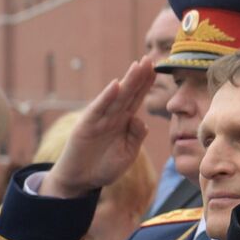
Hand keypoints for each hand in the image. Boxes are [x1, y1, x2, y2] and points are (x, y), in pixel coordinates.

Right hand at [42, 58, 154, 199]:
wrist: (81, 181)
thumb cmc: (105, 167)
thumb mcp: (127, 154)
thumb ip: (136, 137)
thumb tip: (141, 120)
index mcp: (124, 121)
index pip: (138, 98)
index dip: (147, 84)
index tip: (158, 69)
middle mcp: (113, 116)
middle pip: (129, 93)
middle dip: (140, 76)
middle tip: (151, 58)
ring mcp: (99, 119)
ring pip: (116, 97)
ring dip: (127, 81)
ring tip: (138, 65)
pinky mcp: (86, 126)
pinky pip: (98, 109)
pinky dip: (106, 97)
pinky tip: (116, 85)